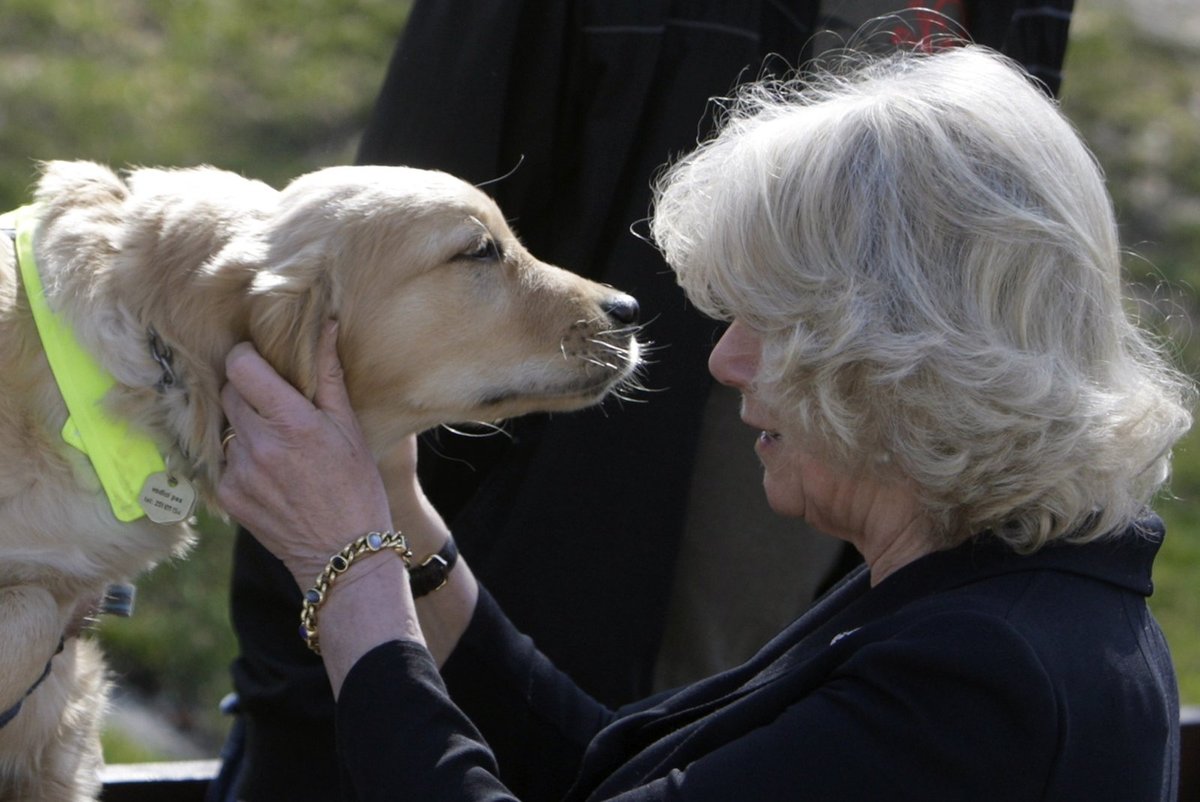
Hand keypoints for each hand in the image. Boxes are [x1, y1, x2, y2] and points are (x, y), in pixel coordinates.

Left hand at [217, 320, 392, 585]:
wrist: (344, 553)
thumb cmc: (356, 487)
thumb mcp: (349, 428)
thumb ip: (329, 375)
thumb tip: (324, 325)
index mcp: (292, 422)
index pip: (241, 366)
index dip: (247, 356)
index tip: (260, 360)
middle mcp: (259, 444)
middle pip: (229, 392)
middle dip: (248, 390)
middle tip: (275, 402)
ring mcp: (239, 471)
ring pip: (227, 426)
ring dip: (245, 426)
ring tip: (277, 443)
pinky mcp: (228, 495)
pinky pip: (225, 459)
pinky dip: (243, 458)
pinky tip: (270, 471)